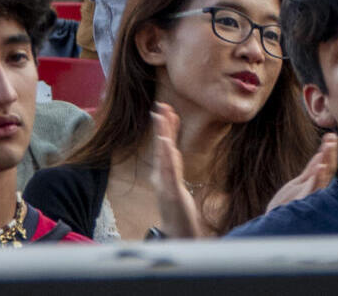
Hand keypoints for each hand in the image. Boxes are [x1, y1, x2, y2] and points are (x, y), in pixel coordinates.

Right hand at [148, 101, 208, 238]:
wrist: (177, 232)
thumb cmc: (176, 209)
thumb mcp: (174, 183)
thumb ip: (173, 168)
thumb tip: (170, 150)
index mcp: (164, 171)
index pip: (164, 144)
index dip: (164, 126)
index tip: (164, 107)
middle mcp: (162, 175)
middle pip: (162, 147)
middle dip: (161, 126)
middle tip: (160, 106)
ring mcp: (166, 184)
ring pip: (164, 157)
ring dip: (163, 138)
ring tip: (162, 120)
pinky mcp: (172, 194)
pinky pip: (169, 173)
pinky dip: (166, 158)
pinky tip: (166, 146)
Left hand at [268, 133, 337, 211]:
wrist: (273, 222)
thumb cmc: (286, 205)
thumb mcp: (298, 183)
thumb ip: (310, 171)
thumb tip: (320, 155)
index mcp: (315, 184)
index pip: (326, 165)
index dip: (329, 150)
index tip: (330, 135)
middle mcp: (316, 190)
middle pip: (328, 169)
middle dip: (331, 153)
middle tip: (332, 137)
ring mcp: (311, 195)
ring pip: (324, 176)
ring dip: (327, 160)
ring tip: (328, 146)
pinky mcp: (303, 201)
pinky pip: (313, 188)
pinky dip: (318, 177)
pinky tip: (320, 166)